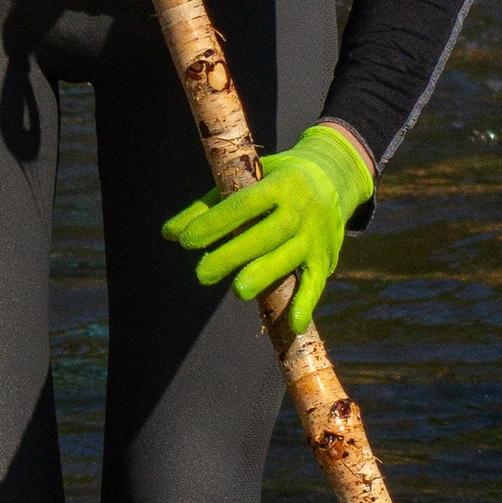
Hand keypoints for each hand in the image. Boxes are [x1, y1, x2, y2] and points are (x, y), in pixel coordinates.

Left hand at [163, 122, 374, 338]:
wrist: (332, 178)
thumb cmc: (274, 181)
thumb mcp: (245, 181)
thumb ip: (207, 207)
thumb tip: (169, 233)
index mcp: (280, 183)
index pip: (244, 204)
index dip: (216, 222)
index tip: (187, 241)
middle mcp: (301, 208)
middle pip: (267, 234)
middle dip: (233, 254)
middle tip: (202, 274)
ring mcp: (316, 235)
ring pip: (290, 257)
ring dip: (265, 275)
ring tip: (239, 291)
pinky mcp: (325, 258)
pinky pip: (316, 283)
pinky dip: (306, 304)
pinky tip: (294, 324)